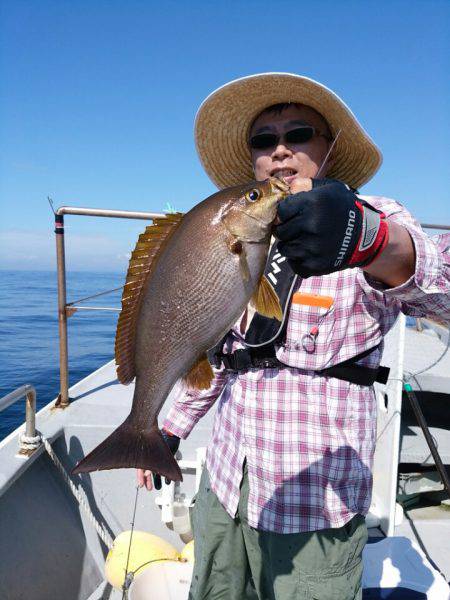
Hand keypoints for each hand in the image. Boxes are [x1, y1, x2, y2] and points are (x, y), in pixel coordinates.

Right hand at [136, 429, 180, 490]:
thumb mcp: (155, 452)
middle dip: (147, 480)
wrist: (171, 434)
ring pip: (155, 471)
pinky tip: (167, 481)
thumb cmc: (161, 439)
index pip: (141, 468)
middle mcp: (151, 457)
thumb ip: (151, 463)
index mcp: (145, 455)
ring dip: (156, 479)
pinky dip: (165, 475)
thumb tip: (147, 472)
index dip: (141, 477)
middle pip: (147, 471)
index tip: (141, 484)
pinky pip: (165, 468)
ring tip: (156, 487)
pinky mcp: (166, 459)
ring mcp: (158, 458)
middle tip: (148, 488)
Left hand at [274, 179, 388, 277]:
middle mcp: (311, 226)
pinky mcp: (315, 265)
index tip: (289, 215)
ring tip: (302, 240)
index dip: (283, 213)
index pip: (281, 211)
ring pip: (284, 248)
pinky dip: (298, 259)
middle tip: (295, 228)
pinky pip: (294, 263)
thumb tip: (287, 187)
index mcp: (313, 204)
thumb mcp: (329, 188)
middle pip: (280, 231)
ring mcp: (313, 247)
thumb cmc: (344, 208)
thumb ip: (305, 185)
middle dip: (285, 229)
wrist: (365, 235)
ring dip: (290, 244)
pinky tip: (308, 251)